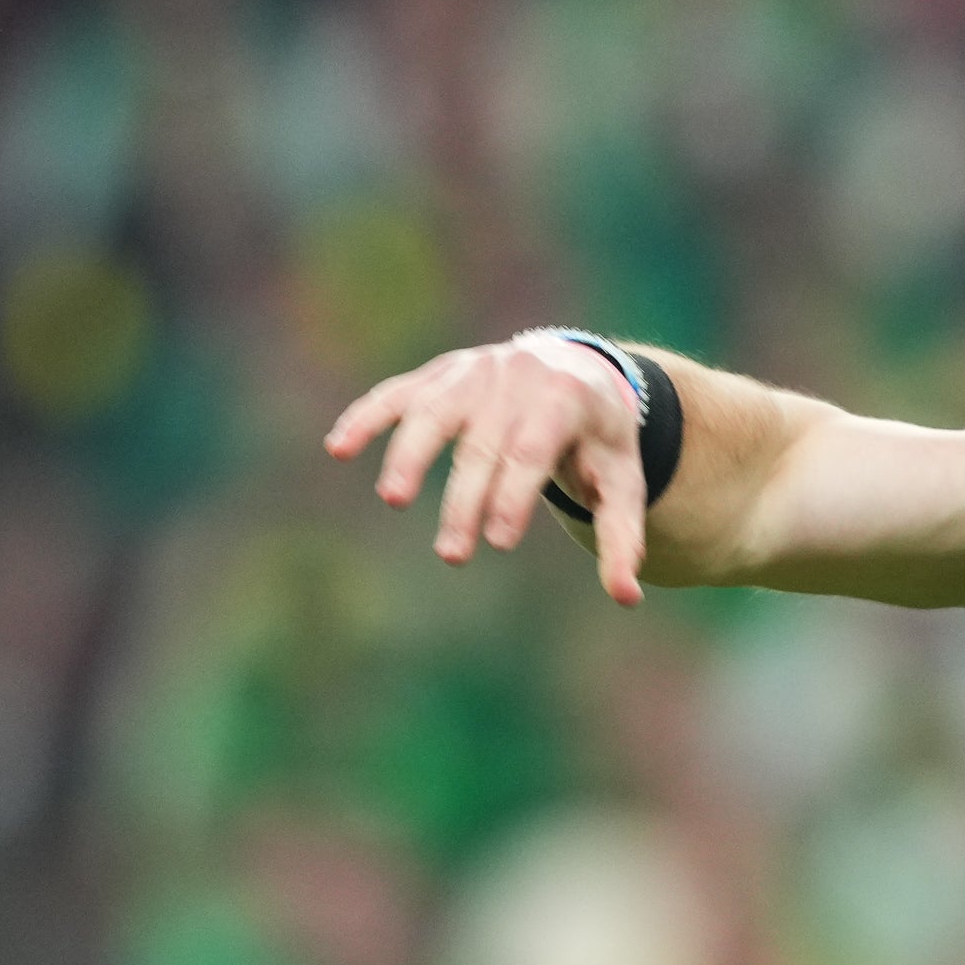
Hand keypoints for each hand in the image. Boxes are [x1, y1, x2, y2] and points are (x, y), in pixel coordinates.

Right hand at [324, 339, 650, 604]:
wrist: (579, 367)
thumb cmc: (598, 439)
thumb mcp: (622, 479)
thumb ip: (622, 536)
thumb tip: (627, 598)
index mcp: (566, 398)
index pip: (532, 449)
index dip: (513, 494)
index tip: (498, 541)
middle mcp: (516, 376)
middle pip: (483, 442)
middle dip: (465, 499)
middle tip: (453, 555)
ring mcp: (474, 371)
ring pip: (434, 412)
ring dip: (409, 454)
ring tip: (392, 499)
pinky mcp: (441, 374)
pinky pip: (398, 393)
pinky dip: (367, 417)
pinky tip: (338, 448)